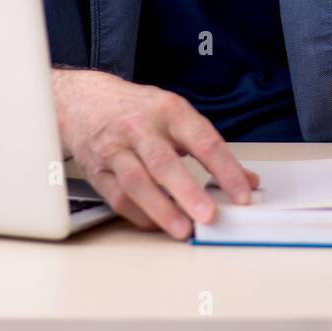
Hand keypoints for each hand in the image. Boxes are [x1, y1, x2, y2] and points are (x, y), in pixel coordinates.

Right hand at [51, 69, 259, 237]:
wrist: (85, 101)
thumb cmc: (138, 110)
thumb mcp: (176, 115)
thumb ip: (209, 147)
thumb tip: (246, 181)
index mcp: (169, 111)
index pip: (203, 141)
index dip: (225, 169)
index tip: (243, 195)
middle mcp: (140, 128)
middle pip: (164, 162)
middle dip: (188, 192)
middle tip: (208, 216)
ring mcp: (116, 149)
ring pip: (137, 182)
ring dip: (161, 209)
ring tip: (182, 229)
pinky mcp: (98, 171)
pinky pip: (118, 197)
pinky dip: (140, 215)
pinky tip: (158, 225)